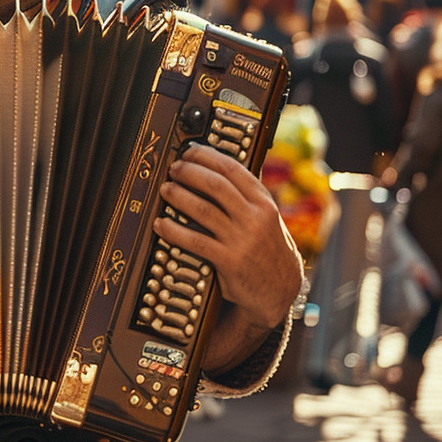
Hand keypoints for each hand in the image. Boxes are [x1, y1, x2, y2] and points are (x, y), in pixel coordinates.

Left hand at [152, 143, 302, 373]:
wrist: (281, 290)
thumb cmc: (268, 248)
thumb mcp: (267, 217)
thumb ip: (248, 195)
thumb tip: (222, 167)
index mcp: (264, 202)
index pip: (233, 169)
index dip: (207, 157)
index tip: (189, 151)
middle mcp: (255, 218)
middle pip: (215, 185)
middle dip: (190, 173)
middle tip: (173, 169)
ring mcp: (243, 240)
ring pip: (203, 210)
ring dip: (179, 196)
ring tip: (165, 190)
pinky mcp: (230, 261)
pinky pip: (196, 241)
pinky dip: (174, 231)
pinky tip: (161, 224)